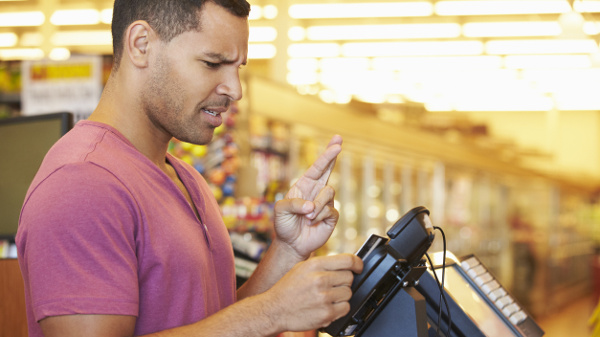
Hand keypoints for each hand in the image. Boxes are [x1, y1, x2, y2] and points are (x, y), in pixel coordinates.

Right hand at [264, 254, 362, 331]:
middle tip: (332, 285)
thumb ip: (323, 264)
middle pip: (350, 277)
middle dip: (343, 281)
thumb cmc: (287, 289)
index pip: (347, 260)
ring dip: (341, 295)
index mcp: (315, 265)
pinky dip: (339, 308)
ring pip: (349, 293)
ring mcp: (324, 297)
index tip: (358, 267)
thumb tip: (344, 263)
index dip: (357, 263)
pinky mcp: (326, 314)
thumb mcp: (302, 268)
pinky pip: (346, 308)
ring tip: (326, 297)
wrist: (274, 309)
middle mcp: (320, 279)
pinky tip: (327, 306)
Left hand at [274, 135, 341, 258]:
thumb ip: (293, 204)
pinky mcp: (331, 216)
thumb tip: (311, 205)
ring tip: (306, 216)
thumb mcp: (280, 210)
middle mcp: (316, 191)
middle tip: (339, 142)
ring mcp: (325, 203)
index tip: (337, 143)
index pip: (317, 167)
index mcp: (304, 185)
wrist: (291, 243)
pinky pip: (330, 210)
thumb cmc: (284, 225)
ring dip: (316, 205)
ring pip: (328, 192)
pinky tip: (312, 222)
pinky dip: (319, 216)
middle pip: (328, 169)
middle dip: (333, 155)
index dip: (327, 155)